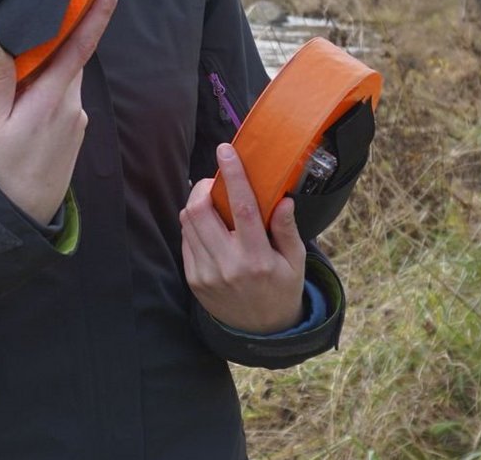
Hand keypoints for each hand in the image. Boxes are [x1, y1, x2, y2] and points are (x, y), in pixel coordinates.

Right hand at [0, 0, 118, 224]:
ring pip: (63, 79)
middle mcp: (72, 104)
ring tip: (7, 102)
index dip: (98, 14)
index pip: (81, 46)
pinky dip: (43, 95)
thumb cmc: (1, 167)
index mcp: (52, 97)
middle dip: (48, 49)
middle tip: (16, 56)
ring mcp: (77, 118)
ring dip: (41, 77)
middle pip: (68, 58)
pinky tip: (19, 116)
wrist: (20, 211)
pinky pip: (61, 97)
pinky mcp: (76, 128)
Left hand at [180, 143, 307, 333]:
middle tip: (215, 182)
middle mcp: (228, 265)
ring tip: (213, 203)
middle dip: (203, 187)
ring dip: (197, 204)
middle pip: (201, 211)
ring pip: (188, 222)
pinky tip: (210, 228)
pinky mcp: (193, 279)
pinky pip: (185, 240)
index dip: (232, 176)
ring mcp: (206, 273)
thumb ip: (286, 230)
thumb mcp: (295, 262)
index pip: (241, 208)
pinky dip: (194, 225)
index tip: (226, 151)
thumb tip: (282, 199)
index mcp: (257, 259)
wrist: (261, 331)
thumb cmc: (282, 288)